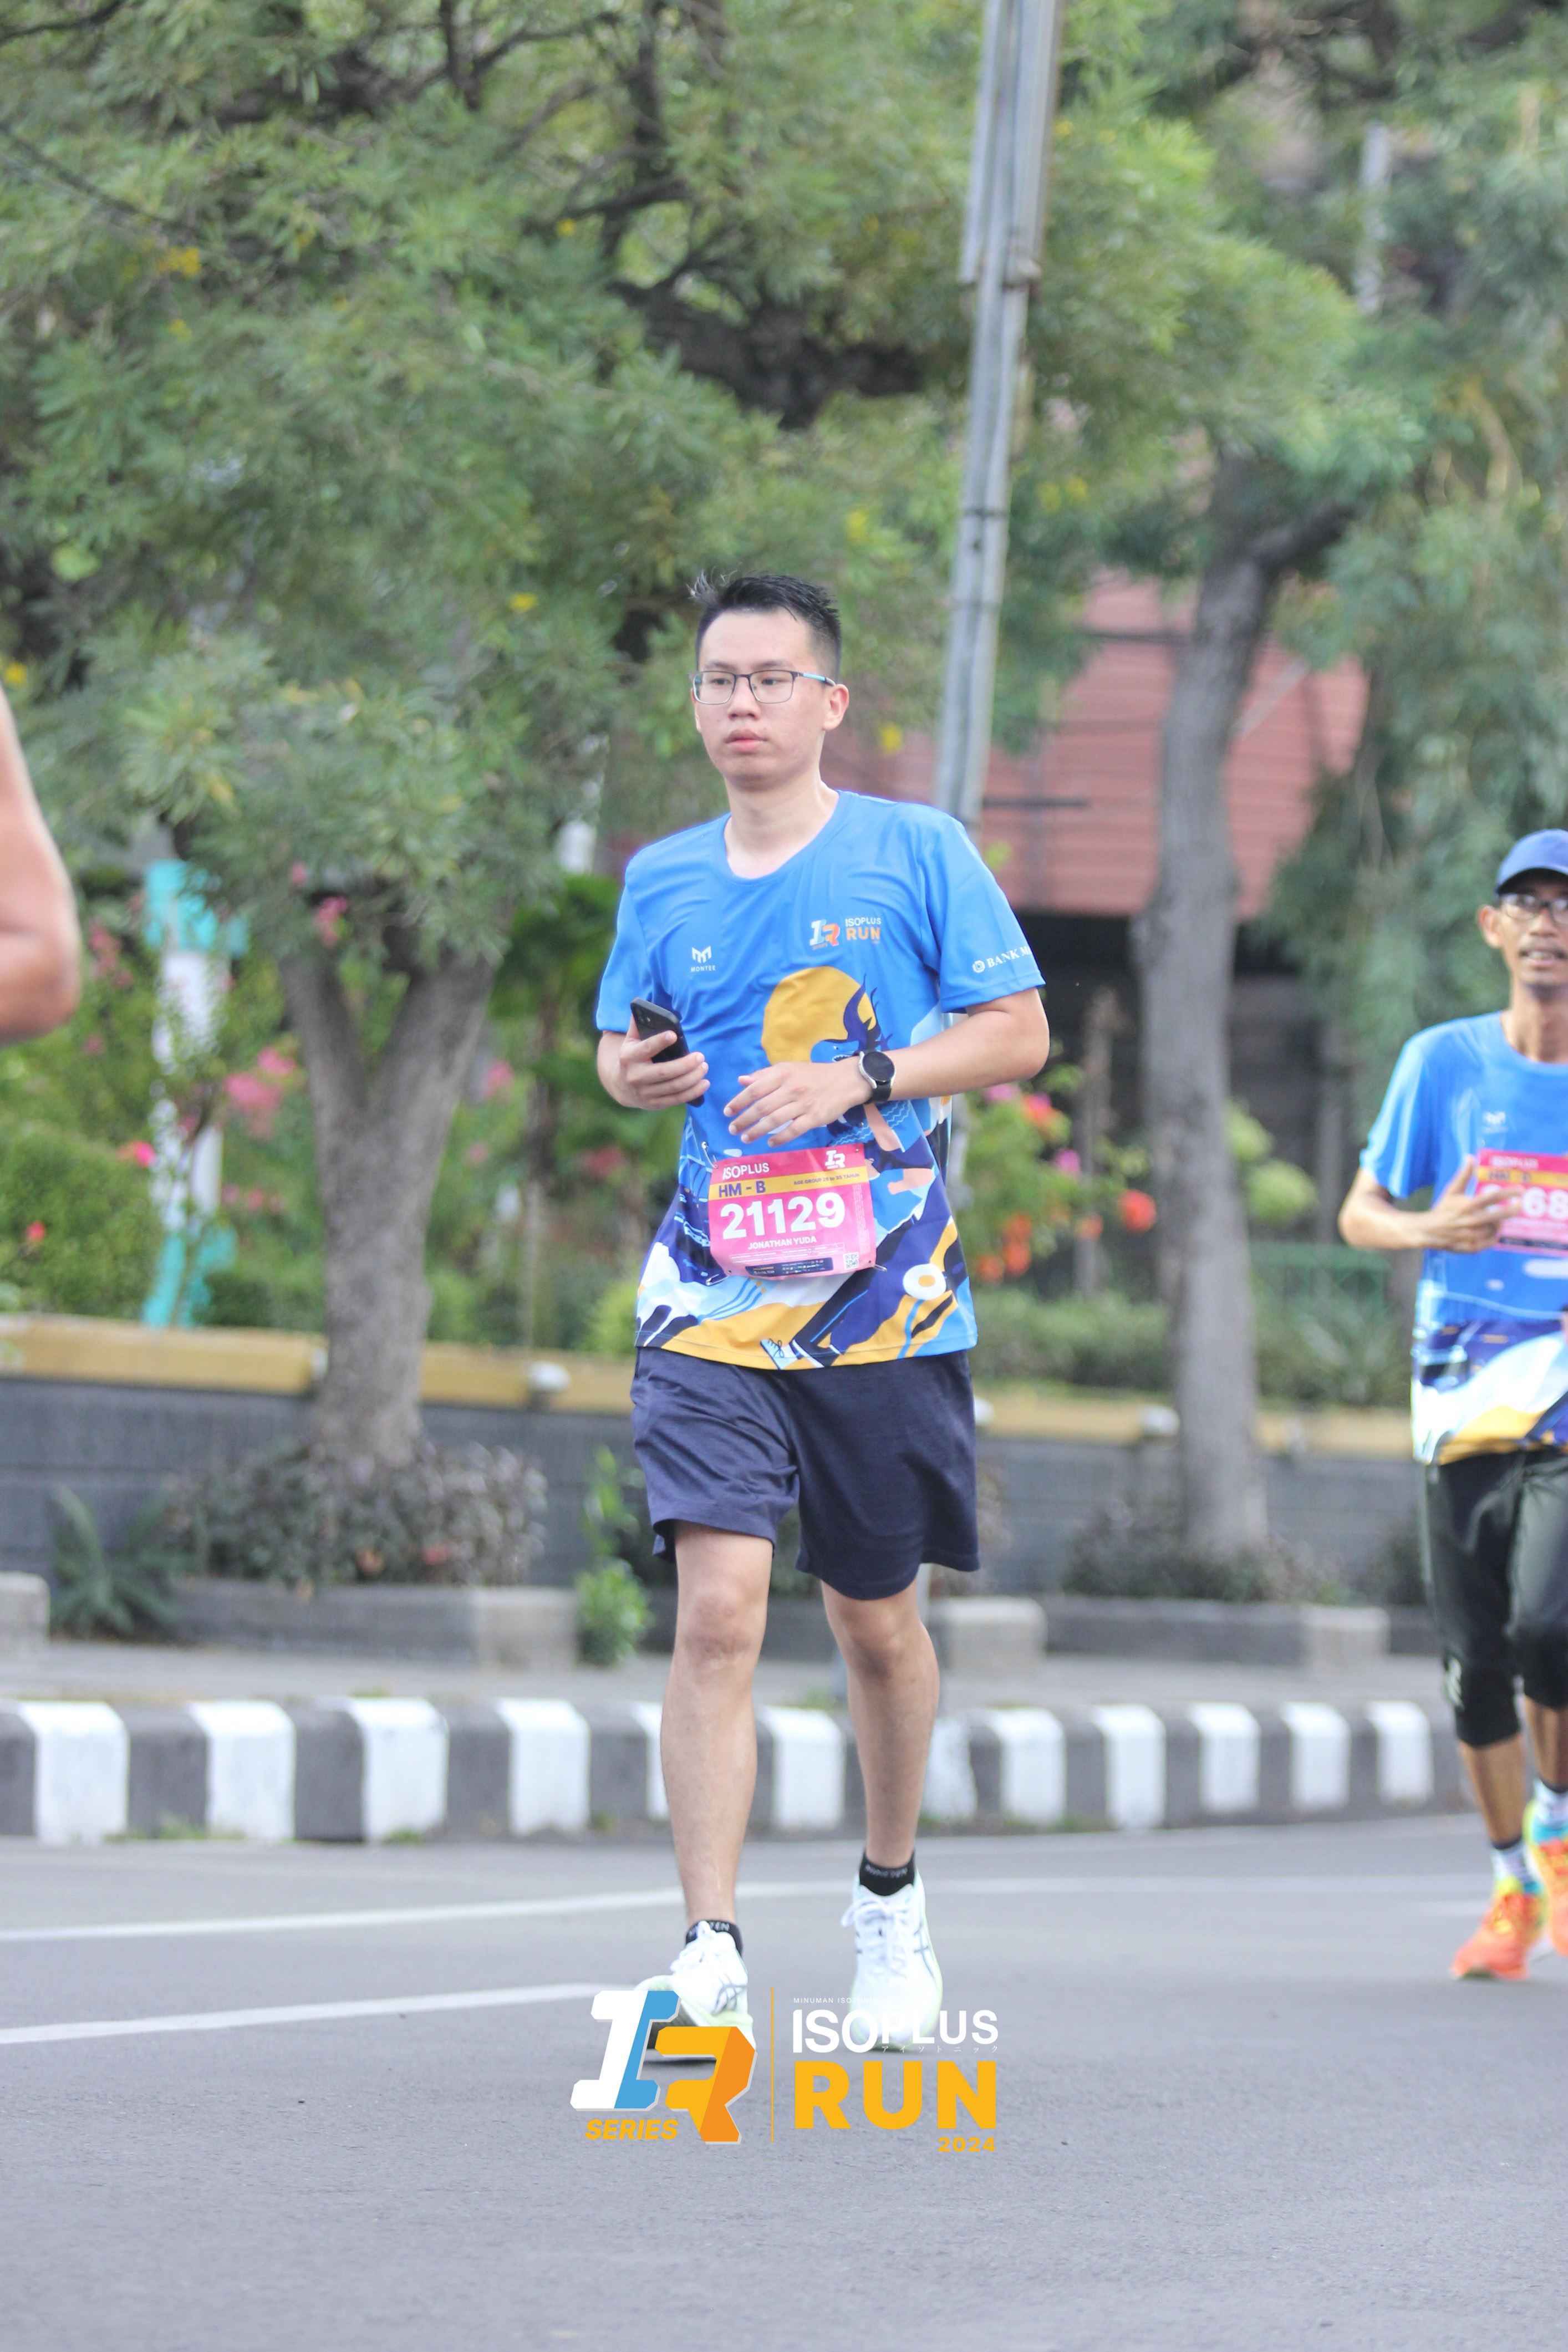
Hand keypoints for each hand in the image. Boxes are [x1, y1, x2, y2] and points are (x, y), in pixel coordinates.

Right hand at [613, 1021, 708, 1108]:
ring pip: (673, 1087)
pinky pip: (676, 1099)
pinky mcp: (654, 1104)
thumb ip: (637, 1025)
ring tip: (704, 1067)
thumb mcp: (630, 1041)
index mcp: (629, 1057)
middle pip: (664, 1072)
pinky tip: (704, 1084)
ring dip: (692, 1078)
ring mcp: (645, 1092)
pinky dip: (692, 1092)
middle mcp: (636, 1076)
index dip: (659, 1042)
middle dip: (685, 1065)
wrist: (620, 1086)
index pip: (646, 1048)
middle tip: (701, 1056)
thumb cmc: (632, 1057)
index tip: (673, 1035)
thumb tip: (641, 1006)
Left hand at [725, 1058, 870, 1144]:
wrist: (846, 1080)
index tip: (727, 1112)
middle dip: (744, 1120)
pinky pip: (793, 1130)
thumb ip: (764, 1075)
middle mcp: (791, 1088)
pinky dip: (780, 1138)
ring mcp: (803, 1104)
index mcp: (783, 1074)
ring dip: (757, 1131)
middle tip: (732, 1129)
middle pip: (762, 1107)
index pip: (755, 1089)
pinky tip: (770, 1143)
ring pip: (774, 1120)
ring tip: (746, 1138)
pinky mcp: (814, 1117)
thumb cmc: (814, 1074)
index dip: (738, 1101)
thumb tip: (741, 1081)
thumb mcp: (789, 1068)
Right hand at [1419, 1156, 1519, 1252]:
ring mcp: (1473, 1235)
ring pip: (1496, 1228)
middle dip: (1513, 1209)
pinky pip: (1492, 1240)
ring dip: (1499, 1223)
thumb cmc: (1443, 1208)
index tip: (1521, 1190)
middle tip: (1520, 1205)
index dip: (1509, 1193)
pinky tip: (1490, 1230)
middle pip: (1500, 1215)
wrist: (1429, 1231)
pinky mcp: (1473, 1247)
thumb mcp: (1452, 1190)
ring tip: (1497, 1219)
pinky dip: (1493, 1235)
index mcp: (1468, 1205)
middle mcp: (1472, 1221)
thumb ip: (1464, 1175)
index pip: (1493, 1197)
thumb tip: (1470, 1156)